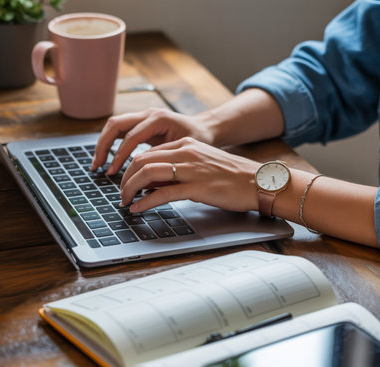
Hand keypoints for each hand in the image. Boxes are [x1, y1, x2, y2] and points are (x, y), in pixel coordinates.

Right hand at [92, 107, 214, 174]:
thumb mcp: (185, 152)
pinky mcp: (141, 123)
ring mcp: (143, 116)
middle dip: (103, 146)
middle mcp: (148, 114)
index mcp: (159, 119)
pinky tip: (108, 159)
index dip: (119, 155)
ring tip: (97, 164)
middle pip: (116, 124)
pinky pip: (120, 130)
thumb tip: (146, 182)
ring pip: (114, 125)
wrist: (205, 129)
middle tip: (97, 166)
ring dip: (104, 144)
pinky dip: (111, 144)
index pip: (131, 136)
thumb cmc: (199, 141)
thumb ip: (165, 162)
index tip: (112, 172)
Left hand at [119, 137, 259, 212]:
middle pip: (142, 160)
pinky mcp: (198, 188)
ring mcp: (191, 169)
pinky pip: (163, 194)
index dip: (130, 168)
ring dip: (130, 188)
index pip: (147, 152)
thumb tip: (151, 184)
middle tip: (121, 194)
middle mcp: (185, 153)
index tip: (125, 182)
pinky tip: (138, 208)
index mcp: (185, 145)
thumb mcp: (200, 166)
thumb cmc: (231, 177)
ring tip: (125, 201)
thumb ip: (176, 171)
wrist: (258, 182)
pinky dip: (145, 202)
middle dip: (125, 178)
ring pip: (147, 173)